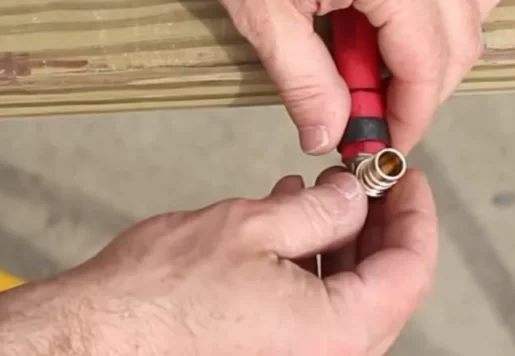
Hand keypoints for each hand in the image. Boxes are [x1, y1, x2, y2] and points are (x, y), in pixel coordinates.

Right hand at [44, 168, 437, 354]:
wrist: (98, 336)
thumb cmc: (163, 293)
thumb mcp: (256, 227)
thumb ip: (324, 209)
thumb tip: (357, 195)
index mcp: (338, 335)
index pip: (410, 271)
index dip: (416, 215)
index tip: (408, 175)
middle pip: (385, 286)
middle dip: (379, 225)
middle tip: (368, 177)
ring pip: (349, 296)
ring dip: (342, 239)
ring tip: (322, 190)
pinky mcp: (270, 354)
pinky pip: (314, 309)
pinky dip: (313, 263)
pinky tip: (290, 219)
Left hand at [150, 0, 513, 154]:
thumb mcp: (261, 14)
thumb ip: (304, 84)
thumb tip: (327, 131)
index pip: (428, 64)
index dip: (412, 114)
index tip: (390, 134)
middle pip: (464, 35)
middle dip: (428, 84)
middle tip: (385, 100)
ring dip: (452, 29)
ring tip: (401, 44)